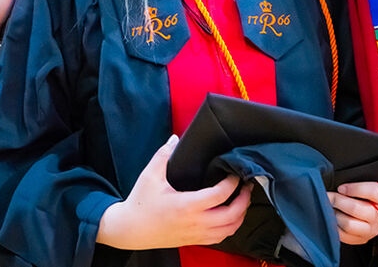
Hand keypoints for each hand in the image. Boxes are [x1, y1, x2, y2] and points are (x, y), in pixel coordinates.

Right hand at [97, 135, 251, 249]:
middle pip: (232, 216)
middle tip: (247, 184)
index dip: (232, 183)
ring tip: (243, 198)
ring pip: (229, 230)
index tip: (235, 171)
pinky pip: (220, 237)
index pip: (219, 195)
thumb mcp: (150, 175)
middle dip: (244, 199)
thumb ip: (164, 154)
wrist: (130, 230)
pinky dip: (231, 226)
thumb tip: (175, 138)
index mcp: (186, 205)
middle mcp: (195, 223)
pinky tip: (231, 214)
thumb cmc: (140, 202)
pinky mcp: (194, 240)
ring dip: (240, 214)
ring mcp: (196, 234)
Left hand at [327, 181, 377, 244]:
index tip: (340, 188)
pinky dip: (333, 226)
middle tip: (327, 196)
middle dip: (337, 201)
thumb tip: (333, 180)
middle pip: (356, 209)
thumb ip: (352, 179)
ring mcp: (372, 230)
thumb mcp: (361, 181)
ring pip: (349, 224)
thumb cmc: (359, 191)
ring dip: (334, 214)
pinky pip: (343, 235)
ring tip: (329, 207)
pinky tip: (331, 217)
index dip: (355, 188)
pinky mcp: (362, 239)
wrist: (364, 207)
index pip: (374, 191)